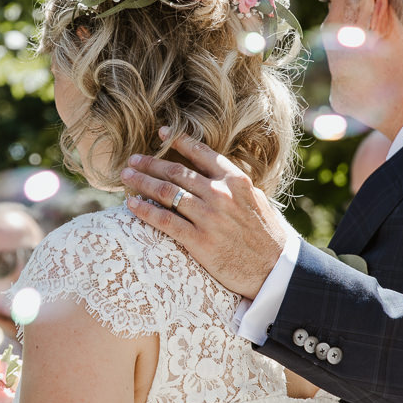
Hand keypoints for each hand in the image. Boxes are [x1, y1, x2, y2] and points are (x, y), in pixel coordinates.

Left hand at [122, 128, 290, 298]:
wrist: (276, 270)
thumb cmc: (266, 236)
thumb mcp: (254, 200)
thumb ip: (232, 186)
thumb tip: (211, 175)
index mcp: (236, 181)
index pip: (202, 153)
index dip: (179, 141)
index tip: (162, 133)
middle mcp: (221, 194)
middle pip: (177, 172)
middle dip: (150, 163)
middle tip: (133, 158)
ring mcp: (209, 217)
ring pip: (166, 192)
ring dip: (142, 182)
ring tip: (126, 176)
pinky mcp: (200, 241)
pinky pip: (165, 221)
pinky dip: (145, 210)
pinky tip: (131, 204)